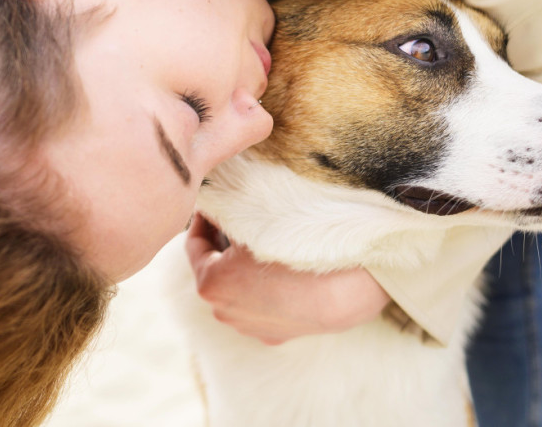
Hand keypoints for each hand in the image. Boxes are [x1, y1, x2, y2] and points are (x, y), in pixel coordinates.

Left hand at [185, 213, 389, 344]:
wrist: (347, 284)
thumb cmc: (299, 246)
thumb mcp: (255, 218)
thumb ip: (225, 214)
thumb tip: (214, 206)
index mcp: (210, 283)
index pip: (194, 245)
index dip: (203, 220)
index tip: (214, 205)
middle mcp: (224, 312)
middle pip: (216, 270)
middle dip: (223, 246)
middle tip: (237, 220)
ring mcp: (250, 328)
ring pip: (238, 292)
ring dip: (243, 271)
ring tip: (263, 246)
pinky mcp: (276, 336)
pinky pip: (262, 308)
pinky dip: (265, 290)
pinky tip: (282, 272)